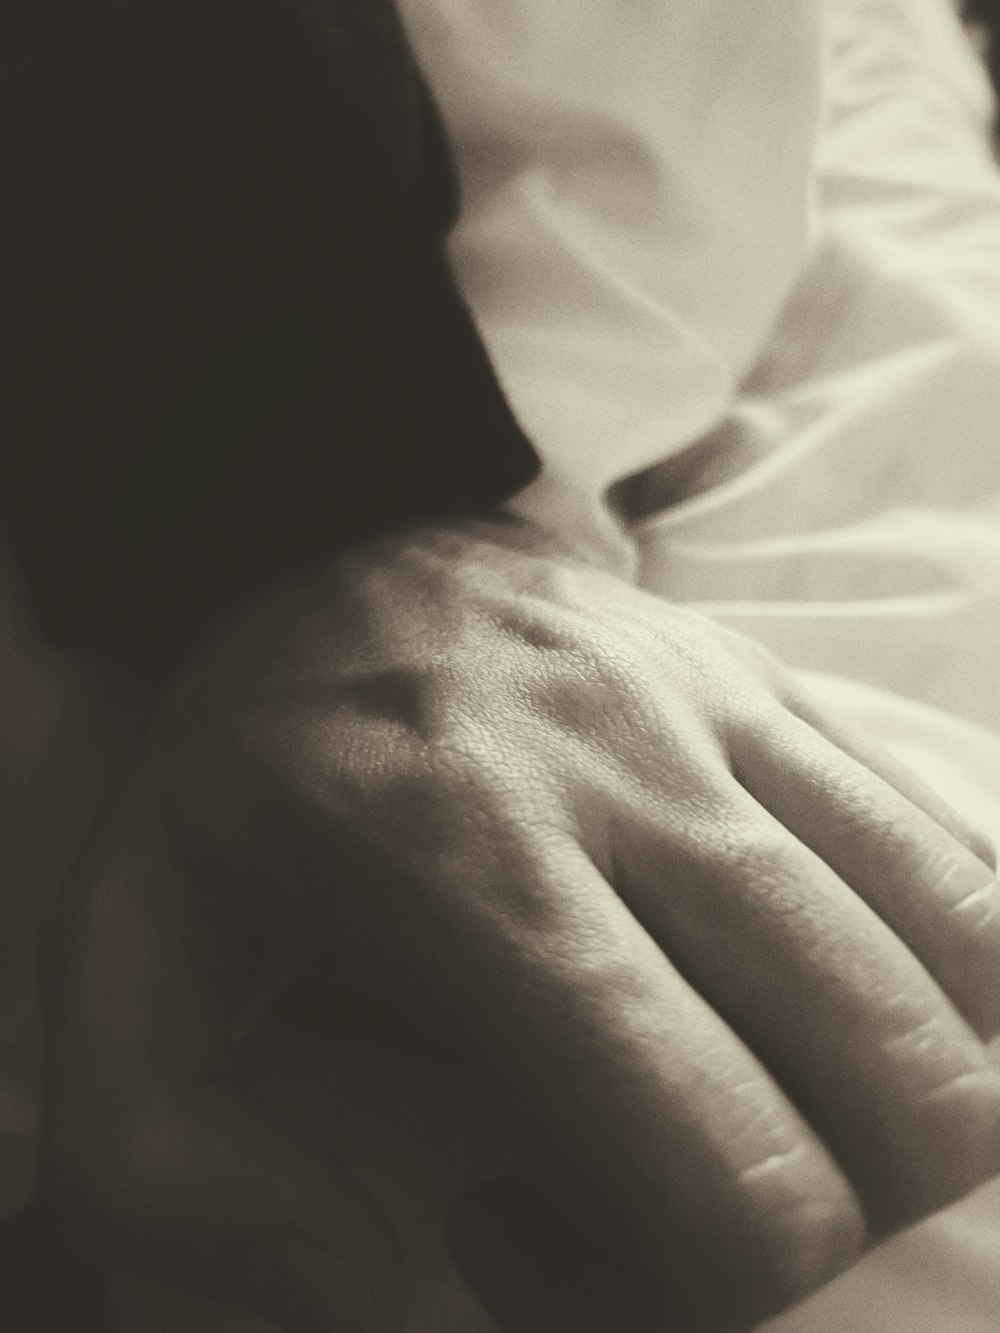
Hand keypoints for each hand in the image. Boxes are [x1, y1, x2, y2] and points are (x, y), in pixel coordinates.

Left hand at [40, 514, 999, 1331]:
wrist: (340, 546)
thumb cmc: (243, 763)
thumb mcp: (121, 944)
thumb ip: (169, 1157)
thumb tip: (361, 1280)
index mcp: (460, 860)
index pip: (707, 1144)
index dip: (723, 1292)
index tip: (621, 1272)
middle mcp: (631, 776)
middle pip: (886, 1066)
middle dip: (874, 1221)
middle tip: (741, 1226)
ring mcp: (723, 713)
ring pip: (956, 945)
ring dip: (941, 1096)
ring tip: (824, 1129)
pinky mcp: (773, 685)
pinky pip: (950, 836)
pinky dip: (968, 965)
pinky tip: (890, 1019)